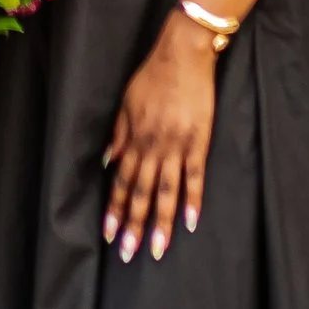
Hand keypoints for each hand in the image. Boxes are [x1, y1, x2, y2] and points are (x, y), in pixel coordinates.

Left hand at [103, 14, 217, 262]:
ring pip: (166, 191)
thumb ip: (119, 134)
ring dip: (161, 222)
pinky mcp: (199, 141)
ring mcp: (177, 146)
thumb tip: (110, 160)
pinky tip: (190, 222)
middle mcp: (152, 146)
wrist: (183, 55)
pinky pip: (195, 176)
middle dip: (134, 225)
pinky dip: (193, 200)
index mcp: (133, 138)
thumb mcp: (126, 103)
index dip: (115, 208)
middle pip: (141, 193)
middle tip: (129, 253)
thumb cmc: (152, 75)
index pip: (121, 181)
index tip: (109, 233)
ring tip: (158, 249)